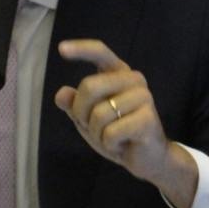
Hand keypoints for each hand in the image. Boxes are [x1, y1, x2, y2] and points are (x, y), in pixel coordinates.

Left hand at [53, 39, 198, 207]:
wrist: (147, 158)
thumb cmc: (118, 133)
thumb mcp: (89, 120)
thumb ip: (75, 105)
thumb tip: (61, 94)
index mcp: (119, 74)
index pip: (101, 52)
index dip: (81, 49)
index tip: (61, 49)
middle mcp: (133, 79)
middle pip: (89, 86)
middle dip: (82, 113)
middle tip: (95, 127)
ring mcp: (144, 97)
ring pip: (98, 114)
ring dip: (97, 133)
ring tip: (112, 137)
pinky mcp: (147, 118)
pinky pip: (111, 132)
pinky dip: (109, 144)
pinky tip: (122, 144)